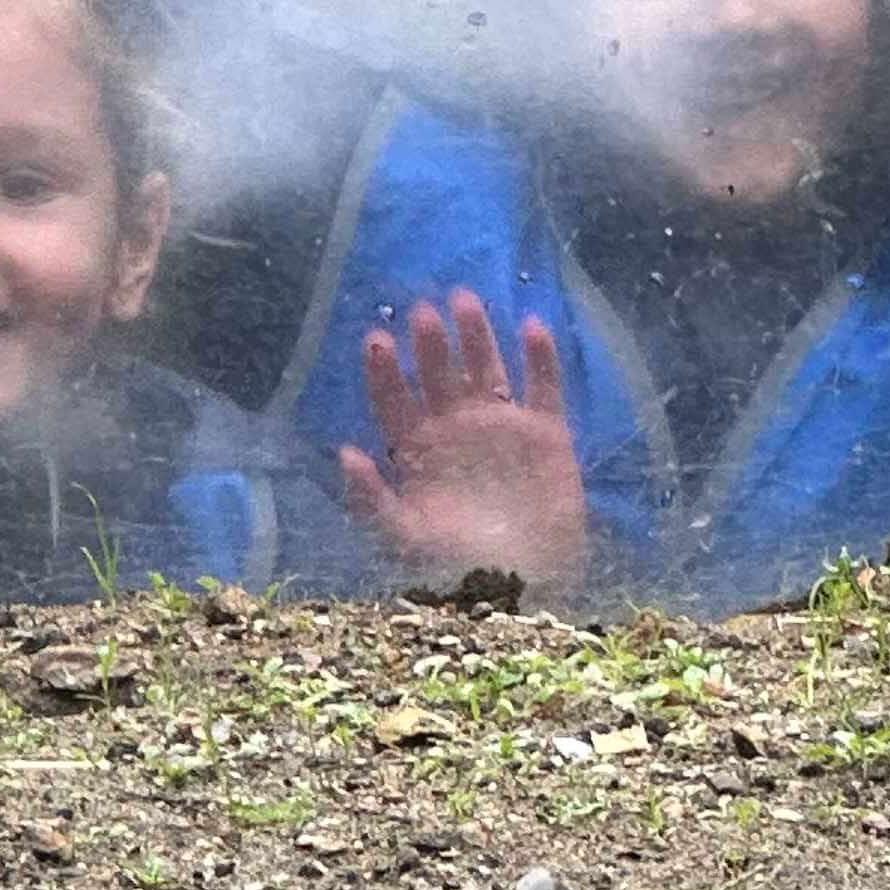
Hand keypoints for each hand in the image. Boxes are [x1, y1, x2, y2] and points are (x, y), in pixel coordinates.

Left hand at [338, 293, 588, 596]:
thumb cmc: (456, 569)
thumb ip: (372, 498)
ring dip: (477, 336)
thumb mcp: (403, 539)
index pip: (394, 400)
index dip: (384, 371)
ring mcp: (502, 429)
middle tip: (421, 312)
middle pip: (439, 375)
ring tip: (464, 301)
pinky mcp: (547, 435)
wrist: (524, 589)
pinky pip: (544, 388)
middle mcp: (456, 430)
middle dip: (429, 344)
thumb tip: (342, 453)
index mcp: (418, 450)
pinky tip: (532, 326)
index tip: (375, 338)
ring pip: (487, 368)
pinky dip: (541, 358)